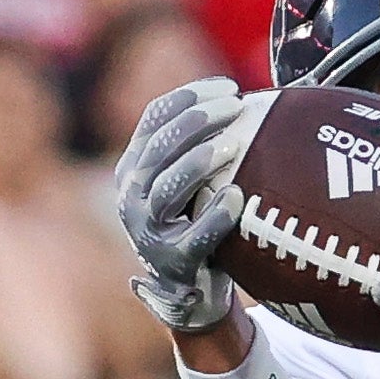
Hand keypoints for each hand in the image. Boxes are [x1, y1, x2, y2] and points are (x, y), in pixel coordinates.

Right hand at [116, 78, 247, 332]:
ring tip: (235, 145)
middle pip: (160, 147)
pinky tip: (238, 197)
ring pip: (169, 187)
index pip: (154, 119)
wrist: (190, 291)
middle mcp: (132, 195)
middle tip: (236, 106)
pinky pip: (195, 236)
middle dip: (198, 121)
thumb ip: (199, 147)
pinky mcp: (173, 261)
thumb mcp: (188, 183)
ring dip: (201, 161)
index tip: (228, 87)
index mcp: (134, 168)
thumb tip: (247, 99)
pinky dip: (216, 216)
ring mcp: (148, 230)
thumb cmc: (196, 223)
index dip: (188, 98)